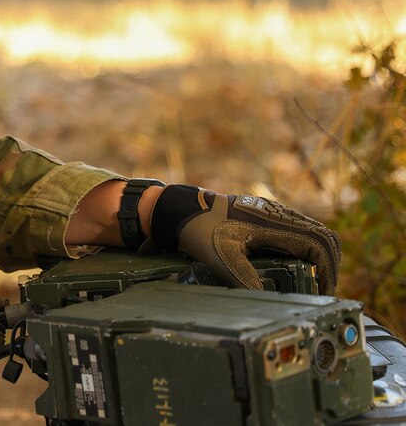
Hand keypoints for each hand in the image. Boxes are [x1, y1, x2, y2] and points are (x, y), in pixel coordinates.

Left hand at [149, 184, 340, 293]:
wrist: (181, 209)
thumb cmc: (200, 230)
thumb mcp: (222, 258)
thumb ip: (245, 280)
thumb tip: (267, 303)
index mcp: (274, 222)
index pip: (318, 244)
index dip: (327, 270)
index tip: (323, 292)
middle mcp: (279, 214)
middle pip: (323, 237)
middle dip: (329, 265)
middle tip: (323, 290)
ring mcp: (274, 213)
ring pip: (312, 232)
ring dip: (319, 256)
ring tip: (314, 282)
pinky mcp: (267, 217)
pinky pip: (298, 231)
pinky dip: (306, 249)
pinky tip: (298, 266)